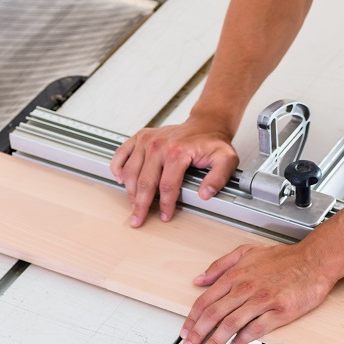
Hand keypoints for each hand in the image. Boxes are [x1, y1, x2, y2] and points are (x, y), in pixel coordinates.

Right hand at [111, 118, 238, 226]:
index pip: (166, 186)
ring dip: (130, 191)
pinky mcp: (140, 137)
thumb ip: (219, 178)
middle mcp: (159, 145)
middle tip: (138, 220)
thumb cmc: (213, 142)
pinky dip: (117, 167)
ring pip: (130, 172)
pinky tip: (119, 180)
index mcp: (177, 152)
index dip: (165, 204)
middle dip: (140, 204)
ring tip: (133, 205)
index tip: (165, 216)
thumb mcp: (226, 159)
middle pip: (144, 182)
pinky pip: (121, 153)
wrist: (206, 124)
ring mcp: (147, 140)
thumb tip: (205, 194)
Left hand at [179, 243, 336, 343]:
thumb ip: (221, 265)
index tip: (186, 330)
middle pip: (214, 314)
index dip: (192, 319)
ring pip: (231, 324)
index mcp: (236, 275)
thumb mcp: (247, 252)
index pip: (206, 300)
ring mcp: (262, 300)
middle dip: (198, 334)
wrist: (313, 261)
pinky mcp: (279, 312)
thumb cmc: (284, 258)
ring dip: (215, 341)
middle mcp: (246, 287)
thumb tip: (200, 279)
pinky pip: (256, 329)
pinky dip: (242, 339)